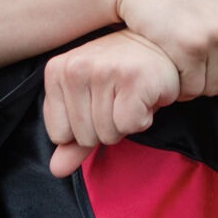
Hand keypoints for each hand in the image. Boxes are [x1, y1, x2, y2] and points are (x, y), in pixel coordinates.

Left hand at [43, 30, 180, 176]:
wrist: (161, 47)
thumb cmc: (122, 74)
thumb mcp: (89, 102)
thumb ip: (71, 139)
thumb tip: (56, 170)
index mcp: (57, 70)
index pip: (58, 134)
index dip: (84, 128)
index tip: (99, 103)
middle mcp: (76, 67)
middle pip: (84, 137)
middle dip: (107, 126)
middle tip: (120, 98)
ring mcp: (104, 71)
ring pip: (108, 134)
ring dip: (126, 122)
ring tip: (132, 96)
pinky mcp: (133, 78)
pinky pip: (130, 126)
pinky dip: (143, 119)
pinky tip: (146, 96)